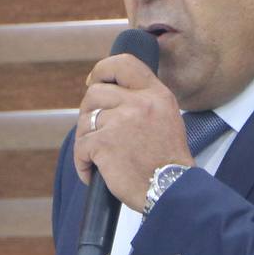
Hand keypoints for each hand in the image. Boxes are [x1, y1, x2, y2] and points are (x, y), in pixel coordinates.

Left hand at [74, 50, 189, 210]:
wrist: (172, 191)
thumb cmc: (168, 164)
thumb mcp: (167, 120)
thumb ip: (143, 103)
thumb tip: (109, 96)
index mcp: (156, 95)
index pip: (124, 63)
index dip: (102, 70)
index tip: (92, 82)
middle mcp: (139, 103)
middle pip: (95, 93)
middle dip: (88, 111)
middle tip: (93, 132)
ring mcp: (120, 122)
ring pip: (85, 121)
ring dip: (85, 139)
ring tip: (96, 158)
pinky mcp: (104, 143)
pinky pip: (81, 147)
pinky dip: (82, 163)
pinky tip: (92, 174)